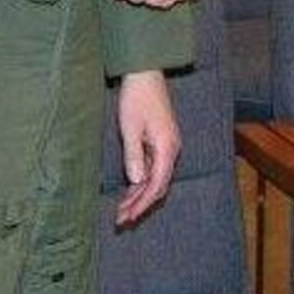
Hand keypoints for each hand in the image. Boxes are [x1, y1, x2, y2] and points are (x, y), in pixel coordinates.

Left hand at [115, 70, 180, 226]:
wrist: (145, 73)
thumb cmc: (136, 97)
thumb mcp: (130, 127)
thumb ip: (134, 155)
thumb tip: (136, 182)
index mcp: (167, 148)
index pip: (156, 185)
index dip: (141, 204)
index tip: (126, 217)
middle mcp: (172, 150)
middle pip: (158, 186)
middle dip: (140, 204)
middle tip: (121, 220)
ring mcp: (167, 146)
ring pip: (155, 179)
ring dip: (139, 195)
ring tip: (123, 210)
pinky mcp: (161, 142)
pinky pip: (153, 168)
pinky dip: (141, 181)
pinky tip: (130, 190)